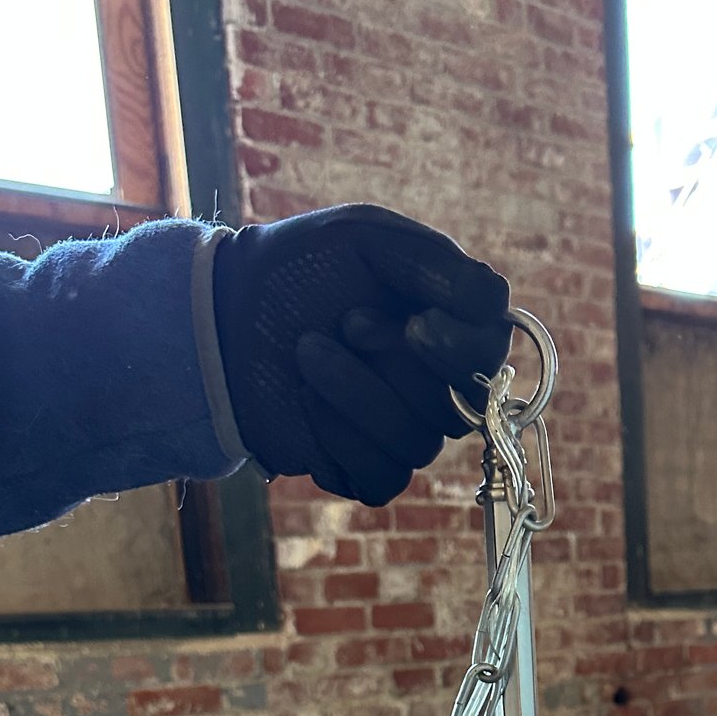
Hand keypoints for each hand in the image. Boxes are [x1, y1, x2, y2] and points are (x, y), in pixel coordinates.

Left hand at [212, 204, 511, 505]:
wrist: (223, 318)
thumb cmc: (298, 268)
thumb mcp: (365, 237)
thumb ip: (433, 262)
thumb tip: (493, 302)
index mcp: (448, 325)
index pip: (492, 351)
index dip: (461, 348)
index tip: (415, 321)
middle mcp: (438, 385)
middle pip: (458, 404)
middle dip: (395, 363)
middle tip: (346, 321)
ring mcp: (405, 434)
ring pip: (418, 444)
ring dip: (355, 394)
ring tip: (306, 351)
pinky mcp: (367, 472)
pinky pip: (383, 478)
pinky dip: (341, 441)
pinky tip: (306, 403)